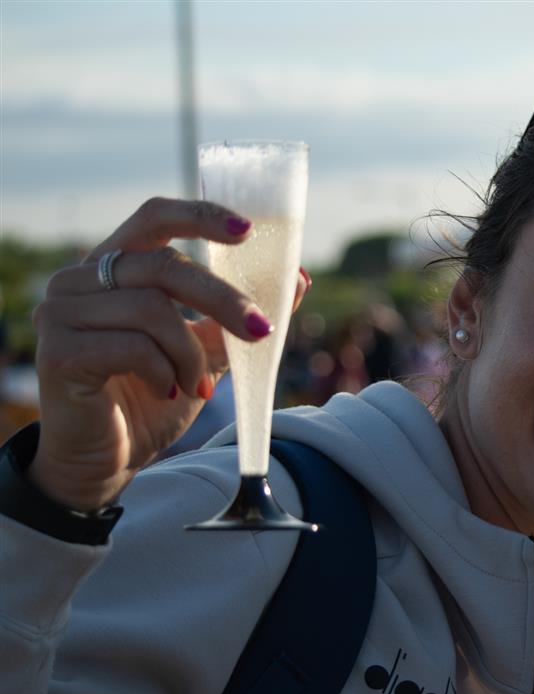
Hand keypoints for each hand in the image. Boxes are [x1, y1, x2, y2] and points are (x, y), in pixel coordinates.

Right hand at [28, 198, 310, 509]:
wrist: (107, 461)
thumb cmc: (154, 398)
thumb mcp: (207, 353)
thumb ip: (239, 317)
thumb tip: (299, 278)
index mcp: (115, 268)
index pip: (155, 218)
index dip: (201, 216)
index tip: (247, 231)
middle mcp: (79, 280)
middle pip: (165, 266)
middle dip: (224, 300)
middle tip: (262, 331)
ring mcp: (61, 313)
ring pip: (152, 309)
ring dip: (190, 353)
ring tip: (196, 384)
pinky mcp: (59, 351)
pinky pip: (132, 346)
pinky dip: (164, 371)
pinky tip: (168, 391)